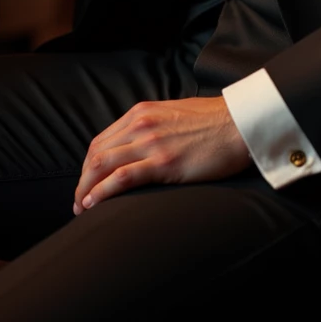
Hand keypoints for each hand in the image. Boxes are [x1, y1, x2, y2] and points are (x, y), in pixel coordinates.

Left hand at [73, 97, 249, 213]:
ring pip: (102, 166)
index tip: (87, 183)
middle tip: (78, 202)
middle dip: (82, 180)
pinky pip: (121, 177)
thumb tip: (141, 147)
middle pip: (96, 154)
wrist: (242, 124)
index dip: (88, 166)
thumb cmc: (215, 123)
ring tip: (81, 208)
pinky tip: (93, 204)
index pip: (102, 141)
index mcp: (141, 113)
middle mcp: (140, 124)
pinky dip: (101, 192)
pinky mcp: (164, 162)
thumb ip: (153, 127)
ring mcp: (151, 143)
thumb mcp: (175, 116)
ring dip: (86, 190)